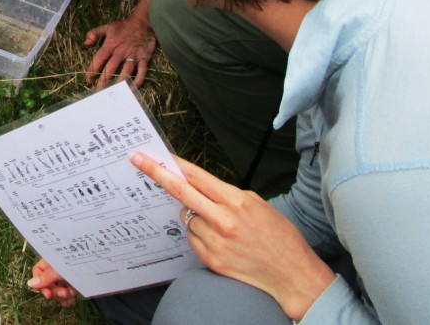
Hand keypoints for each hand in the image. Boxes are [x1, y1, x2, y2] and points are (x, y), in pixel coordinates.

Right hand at [27, 259, 77, 307]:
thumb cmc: (81, 261)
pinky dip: (69, 300)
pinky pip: (64, 299)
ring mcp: (64, 278)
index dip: (40, 283)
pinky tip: (75, 297)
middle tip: (65, 293)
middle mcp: (56, 269)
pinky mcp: (72, 286)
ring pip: (55, 293)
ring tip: (72, 293)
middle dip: (55, 292)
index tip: (48, 294)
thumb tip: (29, 284)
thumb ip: (46, 276)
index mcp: (52, 260)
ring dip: (63, 297)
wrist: (102, 268)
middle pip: (46, 285)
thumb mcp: (63, 268)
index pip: (37, 271)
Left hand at [84, 0, 155, 88]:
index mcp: (110, 44)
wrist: (143, 22)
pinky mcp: (144, 58)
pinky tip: (132, 88)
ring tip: (113, 92)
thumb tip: (85, 44)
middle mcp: (121, 52)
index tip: (88, 79)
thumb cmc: (123, 26)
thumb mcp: (107, 27)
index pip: (99, 59)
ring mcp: (133, 55)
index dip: (92, 69)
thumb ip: (94, 34)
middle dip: (104, 81)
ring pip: (126, 71)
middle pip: (111, 68)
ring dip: (119, 82)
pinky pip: (142, 71)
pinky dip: (138, 80)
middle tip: (98, 91)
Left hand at [130, 152, 335, 321]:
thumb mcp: (257, 203)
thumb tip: (200, 187)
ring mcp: (215, 242)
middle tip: (138, 161)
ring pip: (187, 218)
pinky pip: (194, 238)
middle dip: (157, 173)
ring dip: (195, 215)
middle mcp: (223, 220)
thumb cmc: (279, 236)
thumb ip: (226, 194)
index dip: (172, 164)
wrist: (291, 274)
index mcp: (236, 200)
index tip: (154, 155)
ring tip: (220, 224)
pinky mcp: (211, 260)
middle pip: (181, 192)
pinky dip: (200, 234)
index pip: (196, 176)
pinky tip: (221, 240)